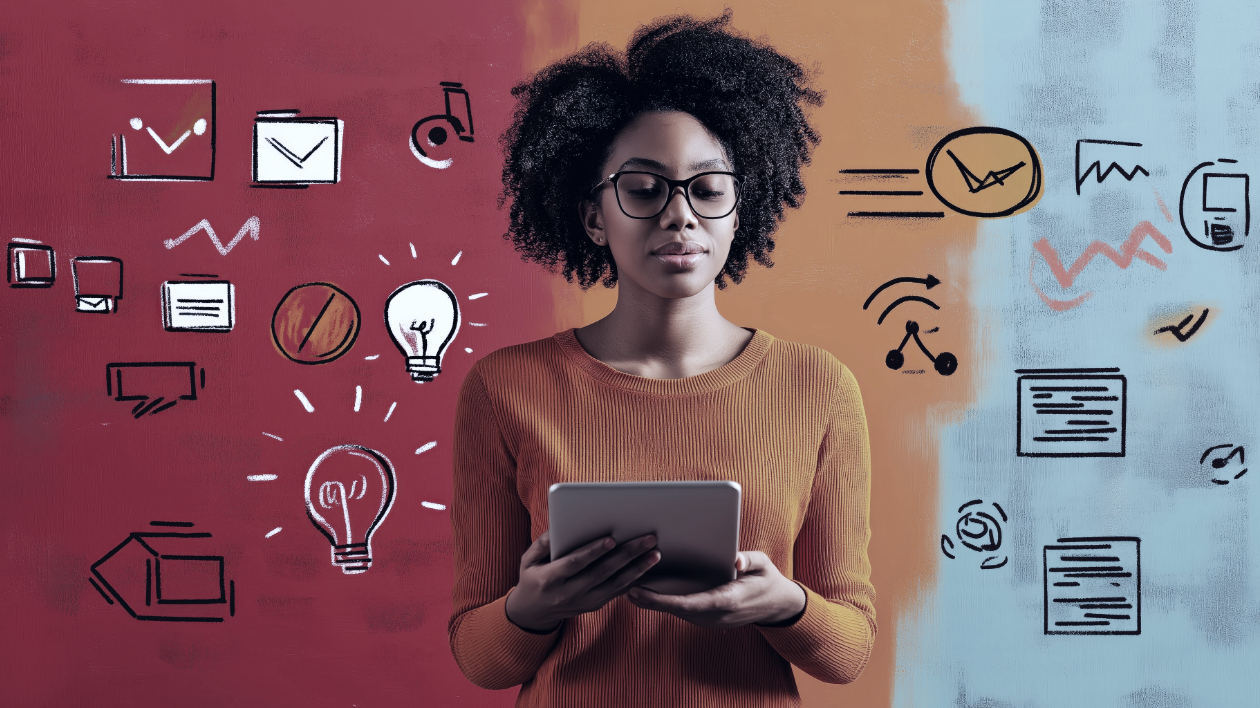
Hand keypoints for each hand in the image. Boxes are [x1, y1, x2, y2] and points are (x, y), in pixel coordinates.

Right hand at [504, 530, 660, 632]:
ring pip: (615, 584)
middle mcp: (569, 593)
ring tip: (655, 553)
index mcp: (550, 579)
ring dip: (637, 569)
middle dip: (627, 555)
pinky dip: (633, 579)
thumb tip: (560, 524)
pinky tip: (647, 567)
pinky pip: (617, 592)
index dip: (593, 552)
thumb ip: (543, 543)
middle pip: (602, 573)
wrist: (533, 613)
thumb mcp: (527, 560)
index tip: (612, 539)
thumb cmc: (531, 578)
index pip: (575, 564)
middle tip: (647, 539)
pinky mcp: (594, 605)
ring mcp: (584, 602)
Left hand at [626, 551, 805, 628]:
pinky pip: (683, 611)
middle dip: (649, 600)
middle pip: (676, 610)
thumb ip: (750, 561)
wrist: (777, 606)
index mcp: (728, 601)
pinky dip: (664, 602)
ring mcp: (712, 621)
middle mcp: (716, 616)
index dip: (661, 600)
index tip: (638, 592)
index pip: (689, 603)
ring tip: (627, 588)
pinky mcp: (708, 619)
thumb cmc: (768, 580)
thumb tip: (736, 561)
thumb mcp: (765, 565)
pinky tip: (647, 591)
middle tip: (621, 588)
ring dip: (653, 602)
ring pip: (677, 612)